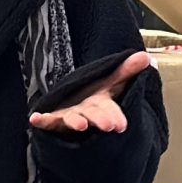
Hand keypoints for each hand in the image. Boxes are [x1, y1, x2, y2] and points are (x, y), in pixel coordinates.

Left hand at [30, 52, 153, 135]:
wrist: (73, 111)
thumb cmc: (94, 99)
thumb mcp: (111, 82)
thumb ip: (127, 70)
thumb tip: (146, 56)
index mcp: (101, 105)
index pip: (110, 110)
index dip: (115, 117)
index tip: (120, 125)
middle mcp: (86, 113)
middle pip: (94, 116)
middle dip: (100, 120)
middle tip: (108, 125)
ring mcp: (69, 118)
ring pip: (72, 121)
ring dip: (76, 122)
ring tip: (81, 125)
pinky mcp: (53, 121)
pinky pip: (47, 121)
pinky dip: (41, 121)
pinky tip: (35, 119)